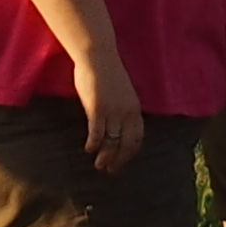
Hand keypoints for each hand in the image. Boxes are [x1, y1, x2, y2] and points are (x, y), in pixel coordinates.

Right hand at [75, 54, 146, 172]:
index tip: (122, 161)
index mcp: (134, 109)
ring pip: (111, 142)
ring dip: (105, 157)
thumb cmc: (107, 72)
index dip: (130, 152)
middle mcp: (126, 113)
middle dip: (118, 160)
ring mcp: (112, 112)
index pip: (137, 138)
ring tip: (98, 165)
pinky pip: (96, 133)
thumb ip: (123, 108)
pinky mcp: (97, 109)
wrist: (98, 56)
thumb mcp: (123, 92)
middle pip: (125, 144)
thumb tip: (119, 124)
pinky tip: (88, 149)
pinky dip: (93, 144)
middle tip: (110, 170)